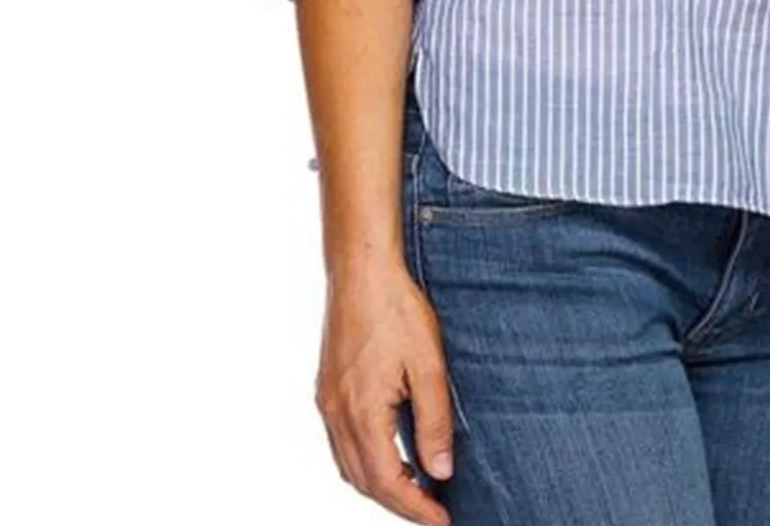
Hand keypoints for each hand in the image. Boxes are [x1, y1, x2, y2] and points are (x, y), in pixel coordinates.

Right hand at [315, 261, 453, 523]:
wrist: (362, 269)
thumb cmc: (397, 309)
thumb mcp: (428, 366)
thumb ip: (434, 422)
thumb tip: (440, 470)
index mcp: (362, 412)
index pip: (387, 483)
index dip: (416, 508)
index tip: (442, 521)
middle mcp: (336, 414)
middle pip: (364, 481)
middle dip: (398, 503)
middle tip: (434, 510)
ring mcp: (327, 401)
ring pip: (349, 465)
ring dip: (380, 484)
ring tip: (415, 489)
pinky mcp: (327, 388)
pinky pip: (341, 442)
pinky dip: (365, 460)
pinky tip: (388, 453)